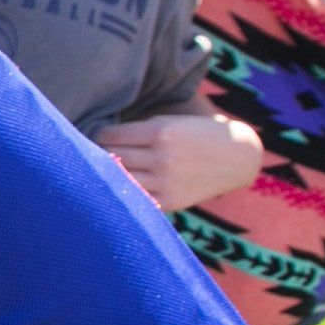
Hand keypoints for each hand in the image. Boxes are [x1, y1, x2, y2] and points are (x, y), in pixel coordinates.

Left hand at [94, 112, 265, 211]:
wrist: (236, 157)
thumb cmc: (195, 134)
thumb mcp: (170, 122)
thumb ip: (137, 131)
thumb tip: (98, 141)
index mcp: (160, 133)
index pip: (110, 136)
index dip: (99, 136)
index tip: (95, 138)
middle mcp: (162, 158)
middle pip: (111, 157)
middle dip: (98, 155)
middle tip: (88, 154)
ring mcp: (165, 183)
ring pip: (120, 179)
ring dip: (107, 176)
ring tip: (98, 172)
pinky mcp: (170, 202)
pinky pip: (135, 199)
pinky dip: (123, 193)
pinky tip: (117, 189)